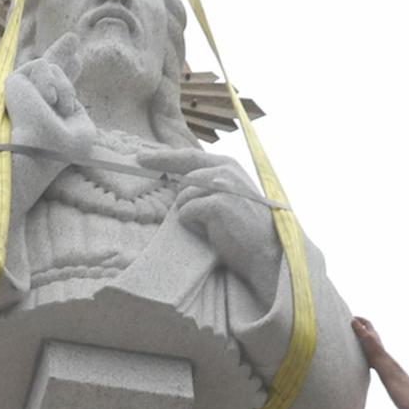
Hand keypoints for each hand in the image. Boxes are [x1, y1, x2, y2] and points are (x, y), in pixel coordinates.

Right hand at [4, 34, 95, 163]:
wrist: (41, 148)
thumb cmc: (62, 147)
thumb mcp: (81, 128)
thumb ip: (76, 108)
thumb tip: (69, 91)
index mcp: (52, 113)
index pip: (60, 89)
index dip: (69, 74)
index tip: (78, 62)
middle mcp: (37, 100)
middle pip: (50, 70)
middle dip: (62, 52)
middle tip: (73, 38)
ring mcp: (25, 91)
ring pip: (54, 67)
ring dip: (64, 88)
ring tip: (55, 105)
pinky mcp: (16, 81)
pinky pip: (44, 64)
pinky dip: (50, 81)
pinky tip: (47, 100)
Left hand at [171, 163, 282, 303]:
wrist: (268, 251)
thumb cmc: (247, 228)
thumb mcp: (232, 194)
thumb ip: (209, 183)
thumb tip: (177, 183)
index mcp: (228, 164)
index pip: (188, 156)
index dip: (163, 157)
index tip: (140, 157)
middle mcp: (225, 170)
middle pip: (183, 182)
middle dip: (187, 203)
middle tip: (207, 221)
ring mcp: (221, 185)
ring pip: (182, 199)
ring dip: (193, 217)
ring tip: (217, 228)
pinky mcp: (216, 204)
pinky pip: (185, 214)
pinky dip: (195, 227)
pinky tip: (215, 233)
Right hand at [351, 316, 386, 367]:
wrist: (380, 362)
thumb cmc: (374, 349)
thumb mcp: (366, 336)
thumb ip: (359, 328)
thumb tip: (353, 320)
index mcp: (372, 332)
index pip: (366, 322)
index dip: (360, 319)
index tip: (353, 317)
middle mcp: (373, 337)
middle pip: (365, 329)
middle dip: (358, 326)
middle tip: (350, 325)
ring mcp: (372, 344)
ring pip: (364, 337)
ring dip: (358, 335)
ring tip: (350, 336)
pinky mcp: (370, 351)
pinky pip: (363, 345)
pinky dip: (358, 344)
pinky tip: (353, 347)